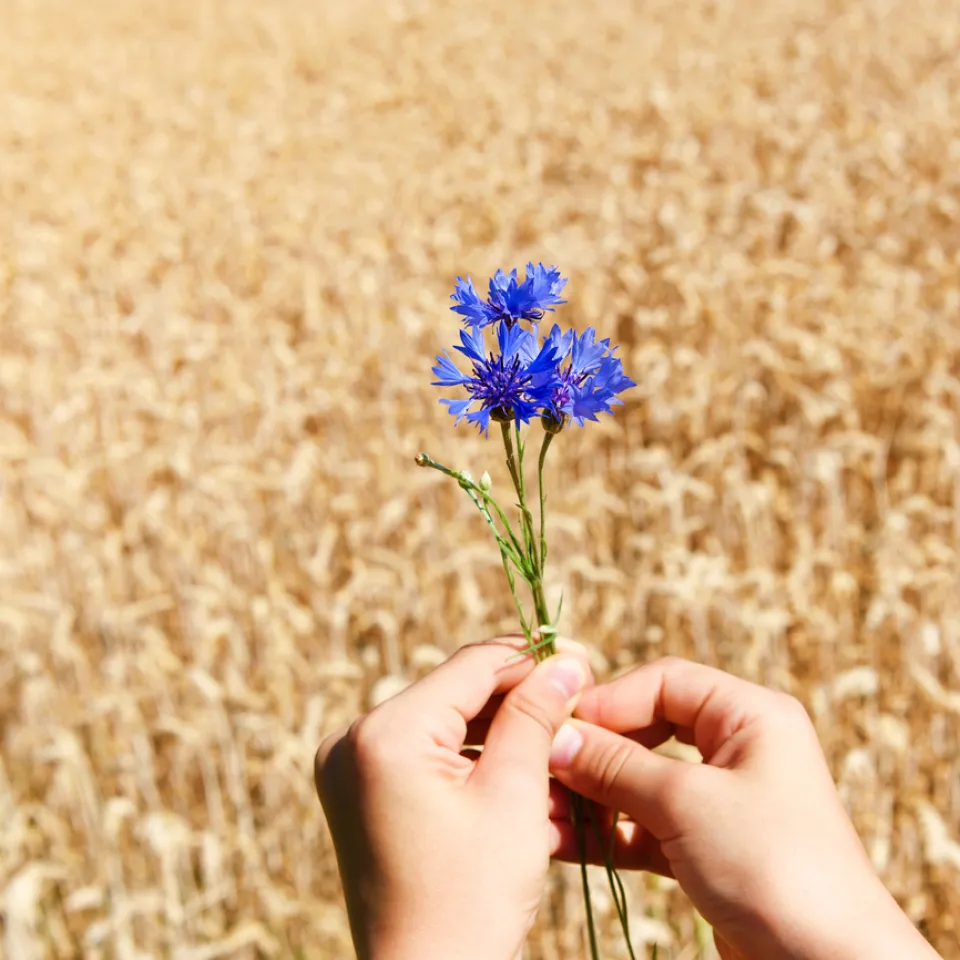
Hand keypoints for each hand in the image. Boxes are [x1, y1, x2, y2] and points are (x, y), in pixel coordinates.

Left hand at [315, 638, 590, 959]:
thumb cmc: (473, 901)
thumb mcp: (514, 795)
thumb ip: (535, 715)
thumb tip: (564, 658)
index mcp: (383, 734)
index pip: (471, 667)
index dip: (532, 661)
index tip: (582, 662)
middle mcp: (352, 740)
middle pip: (456, 694)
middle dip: (519, 700)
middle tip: (578, 703)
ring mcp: (349, 767)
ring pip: (445, 724)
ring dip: (502, 732)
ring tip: (559, 743)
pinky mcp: (359, 791)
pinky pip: (425, 754)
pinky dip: (473, 760)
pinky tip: (523, 771)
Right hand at [548, 657, 940, 959]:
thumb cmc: (773, 866)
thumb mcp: (685, 802)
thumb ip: (616, 766)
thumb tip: (556, 739)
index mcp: (750, 715)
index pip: (664, 682)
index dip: (609, 700)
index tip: (558, 725)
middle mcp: (739, 750)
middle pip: (648, 730)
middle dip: (595, 750)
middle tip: (544, 767)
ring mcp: (724, 802)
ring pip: (643, 782)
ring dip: (593, 795)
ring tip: (542, 809)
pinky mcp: (710, 850)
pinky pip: (648, 827)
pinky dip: (610, 834)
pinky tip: (565, 842)